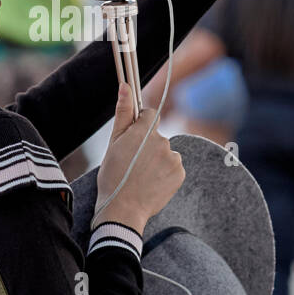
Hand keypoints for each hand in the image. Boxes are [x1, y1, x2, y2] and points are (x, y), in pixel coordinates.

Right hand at [92, 83, 184, 231]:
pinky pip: (173, 165)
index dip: (140, 125)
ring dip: (156, 159)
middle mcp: (162, 141)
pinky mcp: (180, 172)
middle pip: (157, 135)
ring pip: (165, 151)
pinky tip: (151, 182)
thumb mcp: (113, 143)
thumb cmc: (113, 176)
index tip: (132, 140)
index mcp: (144, 131)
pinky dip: (165, 172)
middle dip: (147, 145)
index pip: (149, 114)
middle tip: (131, 163)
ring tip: (140, 176)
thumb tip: (125, 85)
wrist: (123, 210)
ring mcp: (173, 157)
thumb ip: (123, 112)